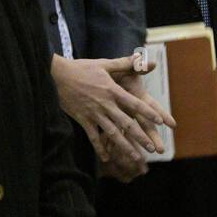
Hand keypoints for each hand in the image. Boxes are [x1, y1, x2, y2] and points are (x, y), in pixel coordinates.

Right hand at [50, 55, 174, 164]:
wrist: (57, 76)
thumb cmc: (82, 68)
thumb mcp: (105, 64)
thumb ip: (126, 63)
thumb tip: (144, 58)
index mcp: (112, 90)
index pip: (134, 103)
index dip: (148, 113)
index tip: (160, 122)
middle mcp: (105, 104)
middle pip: (126, 123)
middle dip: (140, 137)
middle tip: (152, 148)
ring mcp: (94, 114)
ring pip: (112, 133)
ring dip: (124, 146)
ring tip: (136, 157)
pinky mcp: (83, 120)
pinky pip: (93, 137)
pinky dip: (99, 148)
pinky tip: (106, 158)